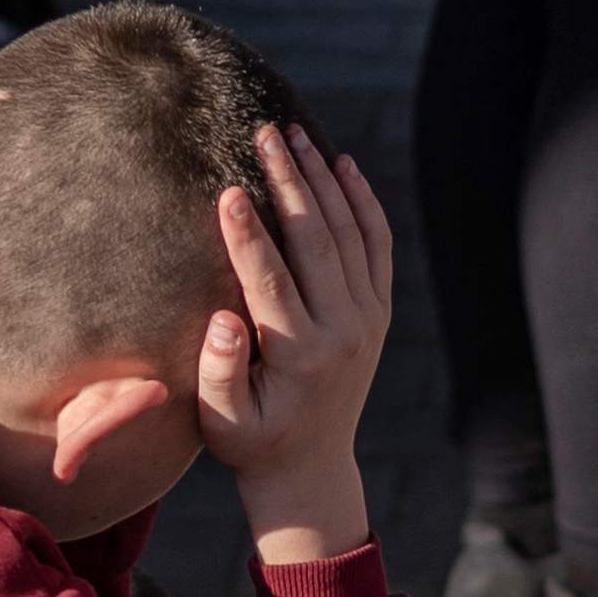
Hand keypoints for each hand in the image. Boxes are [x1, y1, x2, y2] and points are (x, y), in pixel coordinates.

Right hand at [197, 124, 394, 563]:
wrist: (309, 466)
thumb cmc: (250, 440)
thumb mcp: (222, 422)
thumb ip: (218, 375)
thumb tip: (224, 322)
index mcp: (299, 354)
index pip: (271, 280)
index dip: (247, 233)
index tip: (226, 188)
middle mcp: (343, 330)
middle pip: (316, 240)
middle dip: (288, 182)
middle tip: (263, 131)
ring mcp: (367, 317)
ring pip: (349, 233)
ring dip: (321, 179)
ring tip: (292, 134)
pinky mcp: (379, 311)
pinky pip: (377, 245)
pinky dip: (363, 202)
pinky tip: (342, 165)